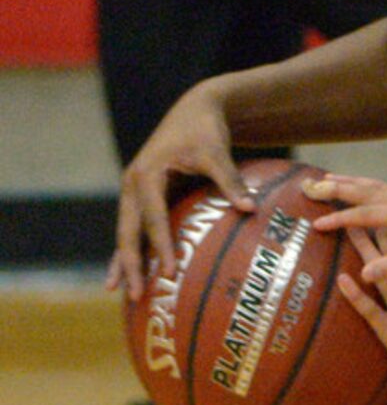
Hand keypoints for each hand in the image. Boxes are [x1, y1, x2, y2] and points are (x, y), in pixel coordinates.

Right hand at [110, 85, 256, 297]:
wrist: (194, 111)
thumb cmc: (205, 130)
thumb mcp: (216, 151)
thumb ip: (229, 180)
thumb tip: (250, 207)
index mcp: (146, 174)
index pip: (153, 217)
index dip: (161, 245)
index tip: (170, 270)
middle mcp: (133, 185)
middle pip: (128, 231)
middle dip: (129, 263)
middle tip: (135, 293)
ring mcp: (135, 192)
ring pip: (125, 233)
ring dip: (123, 262)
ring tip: (117, 292)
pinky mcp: (143, 197)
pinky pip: (135, 229)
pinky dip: (133, 251)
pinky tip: (129, 275)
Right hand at [306, 174, 386, 296]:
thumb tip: (364, 273)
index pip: (366, 213)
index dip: (339, 219)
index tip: (316, 225)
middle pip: (367, 190)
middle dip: (337, 188)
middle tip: (309, 185)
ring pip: (377, 188)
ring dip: (352, 183)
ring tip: (329, 180)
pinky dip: (368, 189)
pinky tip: (363, 193)